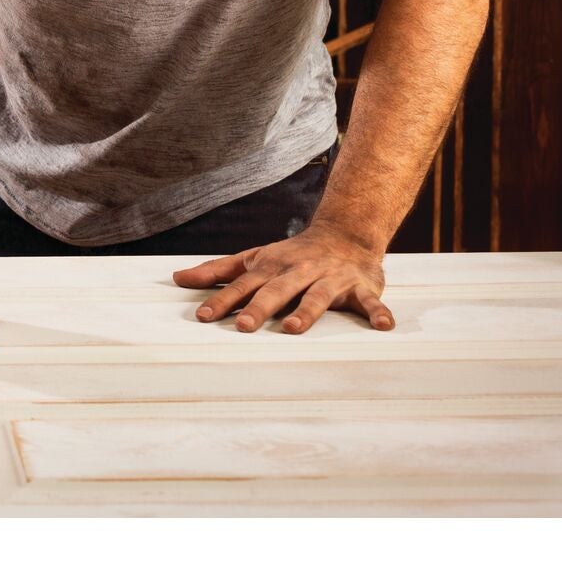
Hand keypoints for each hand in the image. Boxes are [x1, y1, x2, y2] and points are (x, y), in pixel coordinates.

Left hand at [172, 223, 395, 334]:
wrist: (346, 233)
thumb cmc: (293, 255)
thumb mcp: (254, 258)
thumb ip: (218, 271)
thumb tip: (177, 279)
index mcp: (272, 266)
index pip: (243, 285)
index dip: (223, 300)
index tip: (203, 317)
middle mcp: (299, 271)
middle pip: (277, 291)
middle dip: (259, 307)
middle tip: (243, 327)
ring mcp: (330, 279)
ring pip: (318, 296)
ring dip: (307, 312)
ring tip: (293, 329)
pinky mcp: (361, 287)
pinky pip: (371, 302)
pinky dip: (378, 312)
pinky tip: (384, 326)